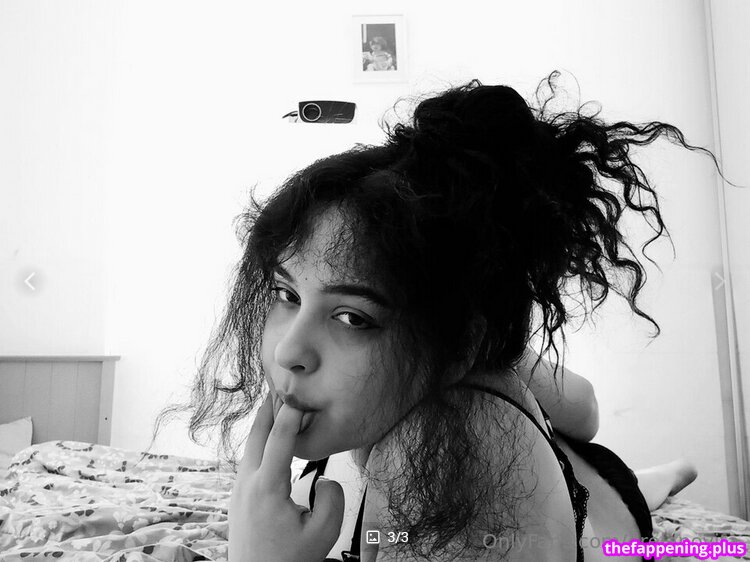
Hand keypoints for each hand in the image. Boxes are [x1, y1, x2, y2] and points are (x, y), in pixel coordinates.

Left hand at [229, 393, 344, 561]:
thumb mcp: (322, 534)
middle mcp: (248, 484)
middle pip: (257, 433)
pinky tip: (271, 441)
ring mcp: (239, 490)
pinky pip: (248, 460)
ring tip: (279, 408)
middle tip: (283, 386)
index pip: (280, 438)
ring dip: (264, 425)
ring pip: (250, 446)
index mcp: (267, 488)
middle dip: (270, 407)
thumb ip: (333, 500)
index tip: (302, 395)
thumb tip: (324, 480)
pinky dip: (260, 442)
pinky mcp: (238, 498)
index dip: (291, 412)